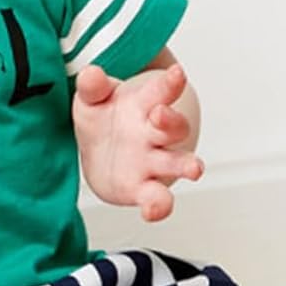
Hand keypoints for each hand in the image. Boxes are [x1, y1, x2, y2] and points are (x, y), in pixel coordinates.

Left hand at [73, 61, 203, 222]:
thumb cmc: (103, 119)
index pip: (162, 91)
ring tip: (194, 170)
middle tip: (161, 115)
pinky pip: (157, 198)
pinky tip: (154, 211)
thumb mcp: (92, 99)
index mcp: (146, 105)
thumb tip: (90, 74)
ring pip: (176, 162)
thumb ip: (92, 87)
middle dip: (171, 121)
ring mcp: (152, 161)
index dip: (170, 82)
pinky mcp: (142, 188)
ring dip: (186, 165)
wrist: (99, 153)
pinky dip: (159, 206)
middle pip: (174, 126)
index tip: (176, 73)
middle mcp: (155, 133)